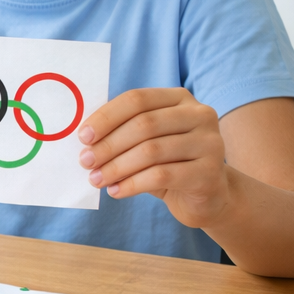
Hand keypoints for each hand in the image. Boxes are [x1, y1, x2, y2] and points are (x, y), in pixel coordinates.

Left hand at [77, 87, 231, 227]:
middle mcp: (200, 115)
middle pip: (144, 124)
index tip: (83, 137)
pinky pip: (162, 176)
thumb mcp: (147, 141)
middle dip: (108, 145)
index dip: (106, 117)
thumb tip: (84, 138)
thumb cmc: (168, 163)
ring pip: (151, 151)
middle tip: (86, 162)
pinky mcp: (210, 172)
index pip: (137, 99)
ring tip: (96, 180)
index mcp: (180, 98)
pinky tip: (116, 191)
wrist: (207, 195)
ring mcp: (210, 142)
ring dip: (116, 167)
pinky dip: (132, 184)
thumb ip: (123, 131)